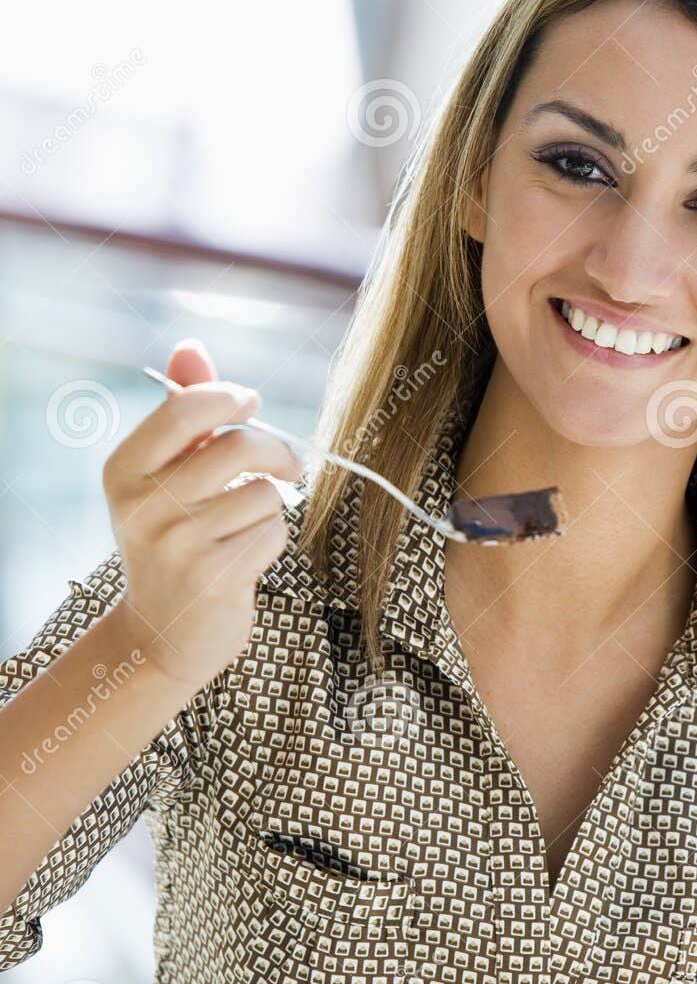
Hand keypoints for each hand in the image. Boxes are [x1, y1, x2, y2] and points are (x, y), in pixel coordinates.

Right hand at [103, 339, 302, 693]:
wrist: (161, 635)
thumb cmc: (171, 541)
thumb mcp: (163, 477)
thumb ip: (180, 413)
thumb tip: (191, 349)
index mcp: (124, 471)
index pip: (187, 408)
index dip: (230, 397)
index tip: (249, 404)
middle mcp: (143, 505)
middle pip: (239, 445)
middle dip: (276, 451)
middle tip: (285, 465)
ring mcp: (177, 544)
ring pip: (264, 492)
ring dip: (272, 505)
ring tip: (249, 524)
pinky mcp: (214, 577)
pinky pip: (273, 532)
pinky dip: (272, 539)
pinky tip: (246, 556)